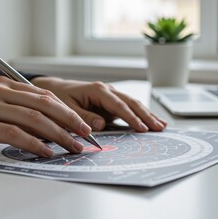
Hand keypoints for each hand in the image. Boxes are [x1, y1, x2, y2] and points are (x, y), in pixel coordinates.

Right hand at [0, 76, 90, 156]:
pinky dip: (32, 143)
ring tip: (72, 147)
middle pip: (45, 105)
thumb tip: (40, 128)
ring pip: (33, 118)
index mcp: (4, 85)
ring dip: (57, 134)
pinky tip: (45, 152)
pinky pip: (12, 132)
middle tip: (86, 136)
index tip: (82, 125)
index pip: (44, 96)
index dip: (67, 111)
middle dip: (70, 121)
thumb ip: (11, 111)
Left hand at [31, 77, 166, 131]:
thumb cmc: (59, 99)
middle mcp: (107, 90)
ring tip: (162, 126)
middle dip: (146, 116)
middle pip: (131, 103)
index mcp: (97, 90)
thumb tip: (101, 124)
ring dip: (147, 115)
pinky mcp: (112, 102)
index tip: (142, 128)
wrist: (55, 90)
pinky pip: (129, 109)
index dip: (131, 117)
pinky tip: (151, 122)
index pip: (118, 105)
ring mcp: (111, 96)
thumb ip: (83, 117)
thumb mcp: (66, 109)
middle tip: (159, 128)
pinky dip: (141, 115)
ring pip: (133, 104)